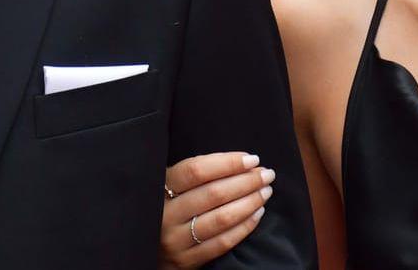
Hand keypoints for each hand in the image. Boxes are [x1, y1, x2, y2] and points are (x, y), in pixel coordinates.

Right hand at [158, 152, 272, 268]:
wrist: (150, 249)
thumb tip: (243, 163)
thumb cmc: (168, 207)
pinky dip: (245, 226)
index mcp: (160, 187)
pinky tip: (258, 213)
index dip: (227, 163)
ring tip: (265, 192)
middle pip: (213, 194)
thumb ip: (197, 174)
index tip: (251, 159)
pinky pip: (223, 242)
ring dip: (249, 202)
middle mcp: (165, 214)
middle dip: (246, 181)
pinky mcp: (187, 260)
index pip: (196, 170)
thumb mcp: (170, 185)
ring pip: (221, 219)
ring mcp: (176, 240)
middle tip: (267, 174)